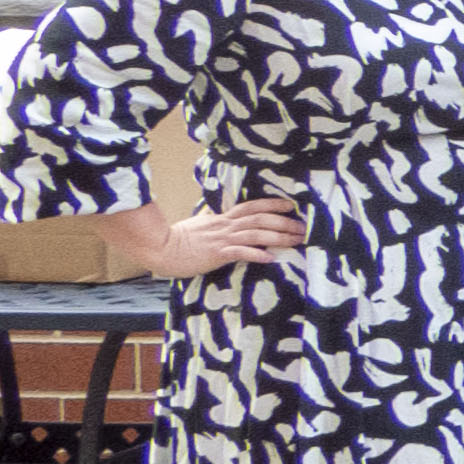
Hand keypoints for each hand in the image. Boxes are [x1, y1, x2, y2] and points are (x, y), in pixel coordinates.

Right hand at [98, 196, 300, 280]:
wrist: (159, 248)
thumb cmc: (179, 238)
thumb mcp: (200, 224)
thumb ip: (214, 220)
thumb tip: (219, 215)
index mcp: (223, 218)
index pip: (252, 206)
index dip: (272, 204)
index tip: (291, 206)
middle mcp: (225, 226)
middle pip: (260, 220)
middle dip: (284, 223)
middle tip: (303, 227)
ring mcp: (221, 239)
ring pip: (255, 234)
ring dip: (278, 237)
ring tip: (296, 240)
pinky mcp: (216, 254)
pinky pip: (239, 253)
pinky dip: (256, 255)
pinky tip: (270, 258)